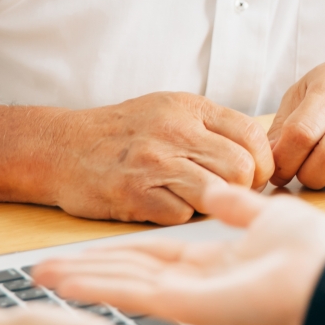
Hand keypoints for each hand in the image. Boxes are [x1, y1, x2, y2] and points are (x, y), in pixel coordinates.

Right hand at [33, 182, 324, 324]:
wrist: (324, 273)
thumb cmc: (308, 246)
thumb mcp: (266, 209)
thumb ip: (237, 204)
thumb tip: (218, 190)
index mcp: (211, 259)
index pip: (154, 254)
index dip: (118, 253)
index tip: (90, 247)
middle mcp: (194, 279)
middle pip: (130, 273)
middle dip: (87, 272)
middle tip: (45, 270)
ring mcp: (188, 293)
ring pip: (125, 284)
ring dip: (83, 281)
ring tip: (44, 277)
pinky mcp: (188, 304)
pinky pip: (136, 294)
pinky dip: (99, 289)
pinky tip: (68, 284)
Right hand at [45, 92, 272, 224]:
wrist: (61, 148)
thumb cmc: (123, 133)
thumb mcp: (169, 110)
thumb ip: (211, 126)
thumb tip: (258, 154)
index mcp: (188, 108)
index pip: (251, 135)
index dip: (262, 162)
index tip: (255, 176)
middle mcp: (174, 132)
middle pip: (240, 168)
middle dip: (243, 189)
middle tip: (231, 195)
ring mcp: (153, 163)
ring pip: (216, 193)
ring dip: (214, 204)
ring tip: (199, 200)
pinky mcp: (134, 194)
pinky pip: (181, 215)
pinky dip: (180, 217)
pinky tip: (167, 207)